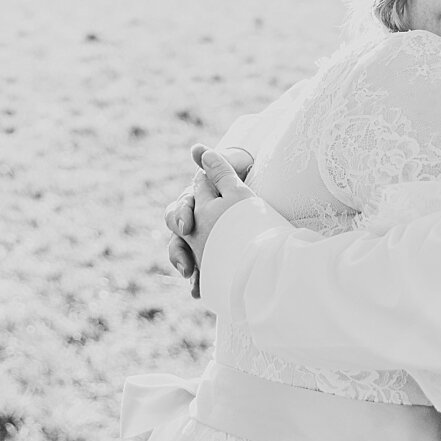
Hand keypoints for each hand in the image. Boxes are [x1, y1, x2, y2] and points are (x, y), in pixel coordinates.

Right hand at [184, 148, 255, 280]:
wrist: (264, 189)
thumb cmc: (246, 179)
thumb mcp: (235, 169)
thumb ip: (219, 164)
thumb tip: (197, 149)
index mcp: (195, 200)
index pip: (179, 210)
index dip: (181, 217)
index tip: (188, 226)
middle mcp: (193, 221)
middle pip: (176, 239)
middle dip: (178, 253)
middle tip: (186, 265)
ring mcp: (201, 239)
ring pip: (183, 256)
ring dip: (185, 267)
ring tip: (191, 279)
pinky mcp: (211, 253)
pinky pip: (200, 270)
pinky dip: (198, 281)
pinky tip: (199, 291)